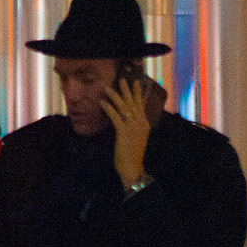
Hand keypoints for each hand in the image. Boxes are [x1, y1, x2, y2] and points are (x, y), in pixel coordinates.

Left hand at [102, 76, 151, 190]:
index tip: (136, 82)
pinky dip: (108, 108)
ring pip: (123, 107)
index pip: (141, 105)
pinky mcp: (124, 132)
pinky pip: (115, 116)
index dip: (137, 93)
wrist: (133, 167)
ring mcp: (133, 127)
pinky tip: (102, 102)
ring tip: (107, 87)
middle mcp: (140, 123)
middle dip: (127, 90)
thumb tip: (127, 118)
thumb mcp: (136, 138)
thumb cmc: (133, 154)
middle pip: (133, 102)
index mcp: (144, 124)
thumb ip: (134, 127)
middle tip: (122, 78)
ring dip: (114, 96)